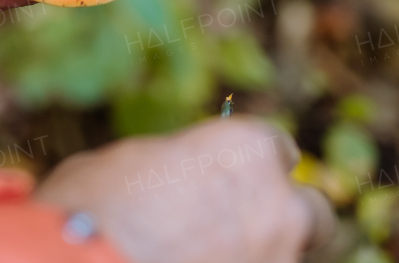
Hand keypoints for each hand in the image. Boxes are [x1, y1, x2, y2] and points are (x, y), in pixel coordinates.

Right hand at [35, 117, 335, 262]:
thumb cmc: (87, 210)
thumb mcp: (124, 162)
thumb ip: (172, 164)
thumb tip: (178, 174)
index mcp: (246, 151)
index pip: (277, 147)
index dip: (251, 164)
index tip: (232, 177)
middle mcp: (279, 208)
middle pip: (311, 212)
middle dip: (282, 217)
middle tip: (239, 227)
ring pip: (290, 257)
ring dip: (262, 254)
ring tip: (209, 256)